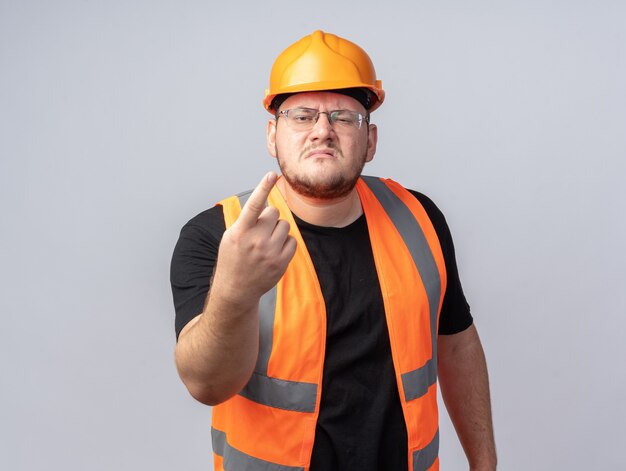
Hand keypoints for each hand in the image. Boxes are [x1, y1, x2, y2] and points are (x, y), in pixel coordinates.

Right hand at [212, 172, 296, 305]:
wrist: (236, 288)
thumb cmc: (233, 258)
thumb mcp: (230, 236)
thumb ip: (246, 220)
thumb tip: (264, 202)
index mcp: (240, 232)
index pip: (254, 205)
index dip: (263, 188)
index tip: (271, 175)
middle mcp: (255, 240)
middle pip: (274, 213)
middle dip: (269, 218)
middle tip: (260, 230)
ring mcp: (270, 252)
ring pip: (285, 225)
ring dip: (278, 230)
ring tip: (266, 242)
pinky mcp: (281, 262)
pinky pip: (292, 240)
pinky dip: (285, 242)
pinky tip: (275, 251)